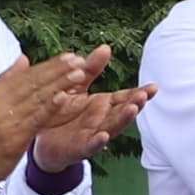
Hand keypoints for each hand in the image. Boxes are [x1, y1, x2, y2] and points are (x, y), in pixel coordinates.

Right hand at [0, 53, 84, 189]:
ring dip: (59, 84)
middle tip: (79, 60)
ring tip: (79, 73)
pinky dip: (50, 107)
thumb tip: (23, 58)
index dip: (49, 65)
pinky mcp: (15, 135)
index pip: (27, 75)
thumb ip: (6, 81)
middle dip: (58, 70)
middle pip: (34, 82)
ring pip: (37, 97)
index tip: (69, 56)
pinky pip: (35, 118)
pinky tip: (64, 97)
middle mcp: (1, 102)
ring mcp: (8, 118)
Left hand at [30, 49, 154, 169]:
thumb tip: (106, 47)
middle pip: (122, 112)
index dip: (140, 93)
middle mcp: (102, 120)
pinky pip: (89, 145)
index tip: (154, 87)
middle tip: (143, 96)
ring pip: (111, 127)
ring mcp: (92, 135)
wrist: (39, 138)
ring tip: (131, 110)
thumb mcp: (76, 86)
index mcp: (103, 105)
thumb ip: (91, 69)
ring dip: (122, 120)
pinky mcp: (77, 148)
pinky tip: (103, 136)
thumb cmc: (61, 112)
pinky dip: (97, 142)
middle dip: (134, 104)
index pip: (125, 98)